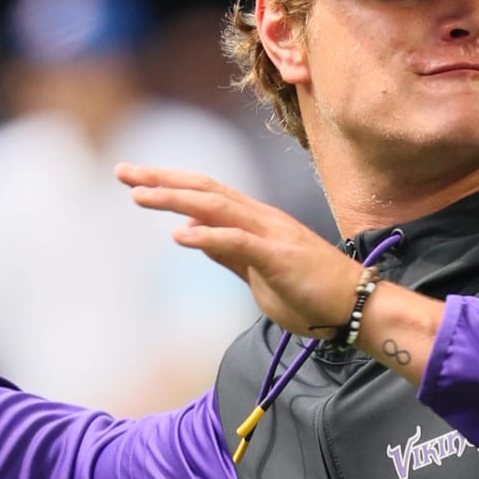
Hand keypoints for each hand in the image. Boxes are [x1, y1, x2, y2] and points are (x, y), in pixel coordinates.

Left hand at [116, 163, 362, 340]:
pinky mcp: (279, 257)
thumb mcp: (256, 273)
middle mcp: (261, 217)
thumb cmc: (311, 293)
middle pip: (203, 188)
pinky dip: (208, 236)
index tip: (133, 179)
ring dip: (175, 199)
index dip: (168, 182)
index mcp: (254, 220)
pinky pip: (238, 241)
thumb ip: (225, 253)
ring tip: (139, 195)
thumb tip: (189, 234)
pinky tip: (180, 237)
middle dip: (160, 178)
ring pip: (216, 206)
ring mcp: (271, 234)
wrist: (356, 306)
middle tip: (122, 171)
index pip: (204, 192)